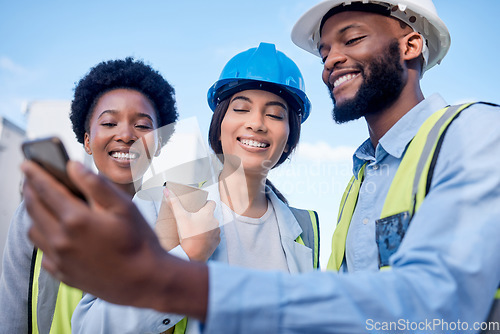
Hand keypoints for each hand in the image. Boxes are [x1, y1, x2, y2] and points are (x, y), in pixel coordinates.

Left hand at [22, 161, 208, 317]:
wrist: (144, 281)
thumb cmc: (138, 241)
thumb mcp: (124, 207)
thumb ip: (96, 184)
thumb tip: (73, 167)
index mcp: (76, 219)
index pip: (46, 189)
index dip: (35, 173)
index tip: (27, 163)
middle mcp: (61, 239)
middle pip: (34, 208)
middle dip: (30, 190)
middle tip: (31, 179)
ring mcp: (60, 259)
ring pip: (34, 230)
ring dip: (35, 214)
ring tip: (43, 204)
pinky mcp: (63, 273)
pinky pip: (43, 251)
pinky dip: (43, 237)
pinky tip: (55, 232)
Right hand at [165, 188, 220, 261]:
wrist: (193, 254)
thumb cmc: (187, 234)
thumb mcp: (179, 216)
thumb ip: (174, 202)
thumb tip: (166, 189)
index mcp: (208, 213)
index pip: (212, 203)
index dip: (206, 203)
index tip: (199, 206)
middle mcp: (215, 221)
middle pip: (211, 215)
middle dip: (204, 216)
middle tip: (194, 219)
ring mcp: (217, 232)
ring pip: (212, 225)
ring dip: (207, 226)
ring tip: (196, 230)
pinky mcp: (216, 242)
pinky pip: (213, 236)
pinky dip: (208, 236)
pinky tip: (201, 238)